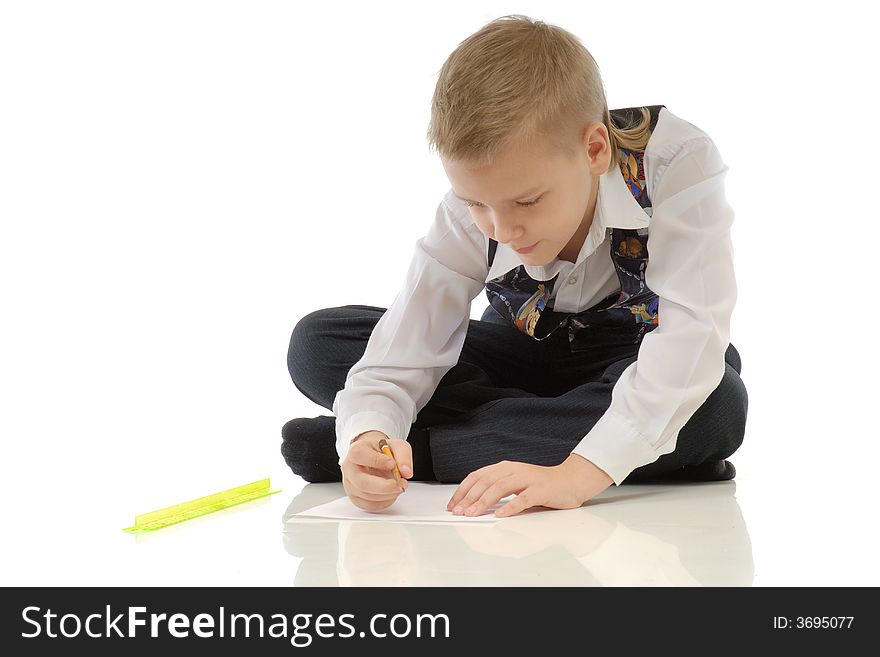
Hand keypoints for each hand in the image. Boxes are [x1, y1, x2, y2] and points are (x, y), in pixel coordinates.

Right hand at [341, 430, 412, 511]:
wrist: (375, 456)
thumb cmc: (382, 451)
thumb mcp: (396, 446)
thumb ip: (403, 455)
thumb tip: (406, 472)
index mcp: (357, 450)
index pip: (360, 455)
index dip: (377, 461)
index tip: (392, 464)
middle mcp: (350, 468)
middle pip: (361, 482)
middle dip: (384, 487)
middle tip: (399, 484)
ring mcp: (350, 484)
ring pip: (367, 496)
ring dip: (387, 494)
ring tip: (398, 486)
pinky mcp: (355, 497)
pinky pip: (369, 505)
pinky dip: (384, 502)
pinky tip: (391, 493)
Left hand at [446, 454, 613, 517]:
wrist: (571, 480)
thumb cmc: (541, 485)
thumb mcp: (514, 483)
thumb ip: (496, 490)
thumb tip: (472, 504)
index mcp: (505, 468)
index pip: (477, 476)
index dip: (463, 490)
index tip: (453, 505)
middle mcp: (514, 470)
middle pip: (485, 481)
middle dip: (469, 498)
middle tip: (459, 512)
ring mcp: (528, 479)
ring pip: (500, 488)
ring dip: (484, 501)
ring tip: (473, 513)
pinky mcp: (541, 490)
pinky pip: (523, 498)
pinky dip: (511, 506)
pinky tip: (501, 515)